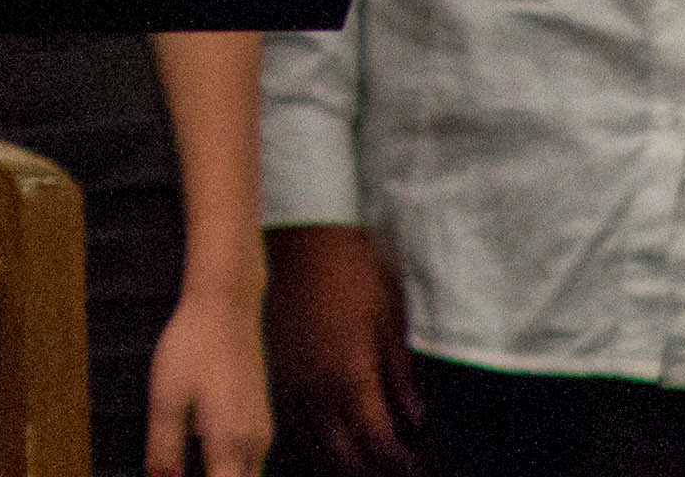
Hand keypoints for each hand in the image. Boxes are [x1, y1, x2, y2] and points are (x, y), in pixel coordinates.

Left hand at [145, 268, 272, 476]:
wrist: (226, 307)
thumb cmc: (192, 348)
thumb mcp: (166, 398)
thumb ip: (164, 449)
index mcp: (231, 445)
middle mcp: (255, 445)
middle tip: (176, 473)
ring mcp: (263, 431)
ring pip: (247, 475)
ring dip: (222, 476)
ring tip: (186, 464)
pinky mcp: (260, 418)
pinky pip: (249, 459)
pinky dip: (229, 468)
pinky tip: (202, 455)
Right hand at [264, 223, 419, 474]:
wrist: (298, 230)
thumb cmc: (352, 268)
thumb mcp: (390, 318)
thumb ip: (400, 374)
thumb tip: (413, 417)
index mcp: (350, 377)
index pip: (378, 443)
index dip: (400, 462)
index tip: (413, 465)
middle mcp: (315, 388)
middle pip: (342, 455)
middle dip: (368, 467)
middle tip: (388, 463)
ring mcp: (287, 378)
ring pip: (311, 440)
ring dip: (339, 453)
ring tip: (359, 450)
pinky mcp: (271, 364)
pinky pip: (291, 413)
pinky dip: (313, 429)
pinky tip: (326, 426)